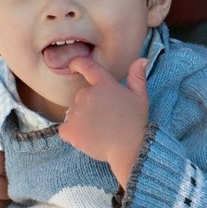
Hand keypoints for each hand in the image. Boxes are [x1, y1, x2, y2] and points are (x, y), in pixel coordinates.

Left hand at [62, 57, 149, 186]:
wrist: (130, 148)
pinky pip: (65, 129)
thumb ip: (137, 77)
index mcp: (104, 85)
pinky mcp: (69, 129)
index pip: (87, 66)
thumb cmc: (136, 122)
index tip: (72, 64)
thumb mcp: (140, 96)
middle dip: (89, 106)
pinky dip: (73, 133)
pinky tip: (87, 138)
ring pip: (73, 113)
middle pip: (81, 97)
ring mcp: (76, 112)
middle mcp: (87, 95)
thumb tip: (141, 59)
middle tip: (105, 120)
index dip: (77, 63)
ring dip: (82, 120)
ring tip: (99, 131)